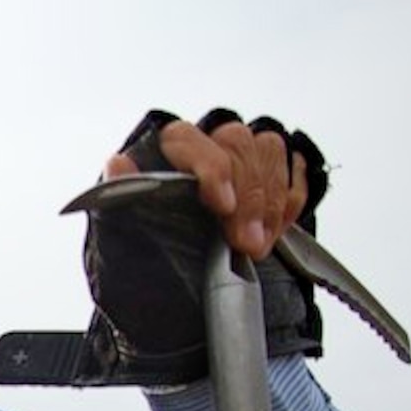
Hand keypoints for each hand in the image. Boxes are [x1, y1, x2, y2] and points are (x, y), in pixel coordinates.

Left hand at [102, 113, 310, 264]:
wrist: (176, 273)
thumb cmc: (148, 246)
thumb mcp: (125, 228)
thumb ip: (123, 195)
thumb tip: (117, 163)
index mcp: (164, 148)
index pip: (186, 138)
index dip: (211, 168)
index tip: (222, 205)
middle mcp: (205, 139)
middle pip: (237, 143)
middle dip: (248, 196)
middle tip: (247, 242)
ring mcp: (242, 150)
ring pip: (269, 150)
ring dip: (270, 201)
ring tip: (259, 244)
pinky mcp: (272, 167)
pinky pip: (293, 169)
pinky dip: (290, 201)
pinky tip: (275, 230)